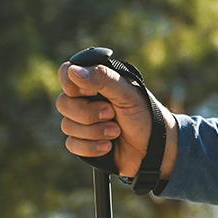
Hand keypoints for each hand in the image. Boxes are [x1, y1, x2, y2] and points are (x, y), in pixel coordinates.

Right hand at [55, 61, 177, 179]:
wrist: (154, 147)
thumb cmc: (145, 115)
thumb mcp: (128, 94)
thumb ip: (103, 79)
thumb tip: (73, 70)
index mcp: (96, 83)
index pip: (67, 73)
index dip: (70, 83)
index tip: (89, 92)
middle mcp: (86, 101)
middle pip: (63, 103)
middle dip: (88, 113)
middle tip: (111, 114)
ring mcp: (82, 122)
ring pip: (67, 126)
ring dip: (94, 131)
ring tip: (116, 131)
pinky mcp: (82, 143)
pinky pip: (72, 144)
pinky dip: (92, 147)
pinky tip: (108, 146)